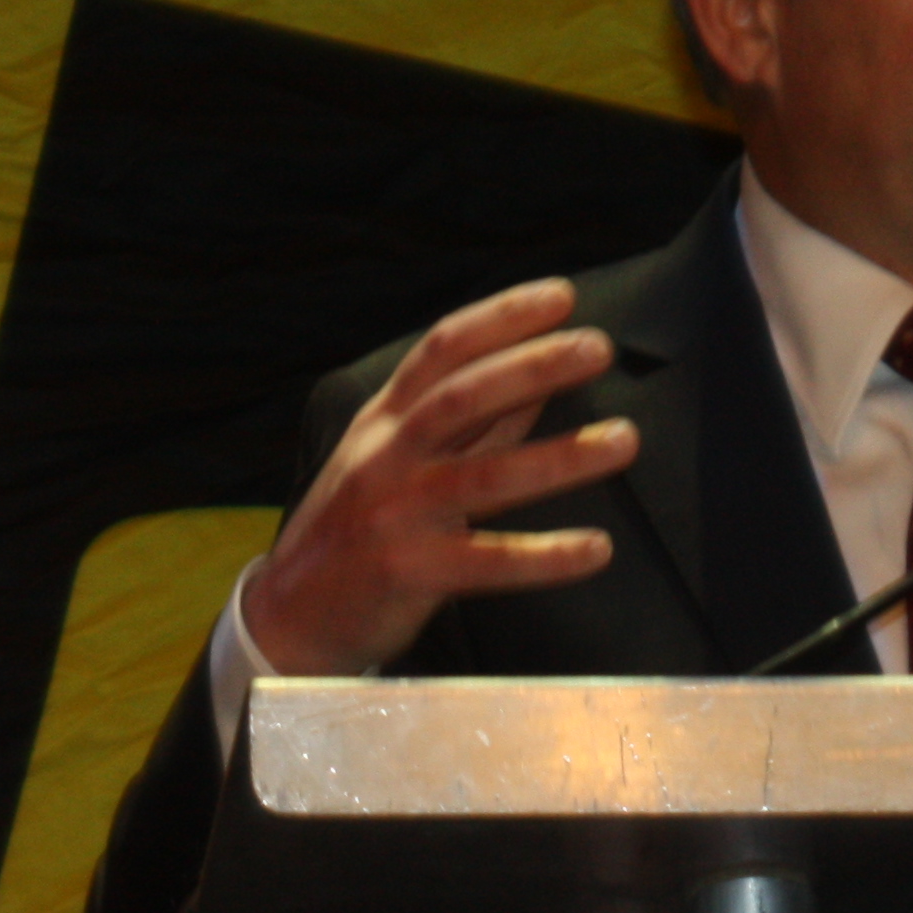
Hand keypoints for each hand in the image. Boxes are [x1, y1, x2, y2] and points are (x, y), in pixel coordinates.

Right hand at [239, 276, 635, 675]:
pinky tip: (595, 548)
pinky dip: (545, 556)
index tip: (561, 297)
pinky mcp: (408, 573)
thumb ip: (473, 423)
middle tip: (597, 348)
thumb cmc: (357, 527)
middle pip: (462, 398)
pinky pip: (488, 562)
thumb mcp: (398, 458)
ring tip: (623, 440)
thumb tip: (542, 378)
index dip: (502, 318)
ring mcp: (394, 514)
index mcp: (385, 420)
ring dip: (559, 457)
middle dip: (532, 365)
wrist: (289, 615)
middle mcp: (386, 457)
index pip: (443, 350)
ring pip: (483, 477)